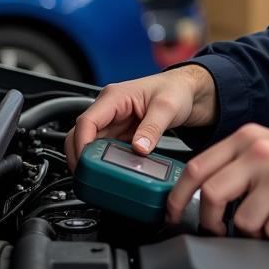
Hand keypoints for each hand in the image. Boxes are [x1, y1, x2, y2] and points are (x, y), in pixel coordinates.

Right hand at [64, 64, 216, 170]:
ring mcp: (113, 121)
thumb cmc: (177, 90)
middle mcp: (109, 108)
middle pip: (81, 134)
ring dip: (90, 160)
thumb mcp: (167, 108)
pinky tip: (108, 172)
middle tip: (86, 176)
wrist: (188, 92)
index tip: (85, 162)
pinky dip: (102, 160)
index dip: (81, 143)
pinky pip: (104, 148)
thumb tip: (139, 149)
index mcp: (114, 97)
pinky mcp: (120, 132)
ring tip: (95, 178)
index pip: (86, 121)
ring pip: (90, 143)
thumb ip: (152, 129)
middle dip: (80, 155)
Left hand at [165, 124, 268, 239]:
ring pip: (239, 221)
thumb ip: (240, 166)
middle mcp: (262, 151)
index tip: (172, 215)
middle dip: (210, 222)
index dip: (176, 198)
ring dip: (255, 230)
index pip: (196, 167)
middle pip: (209, 195)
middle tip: (221, 230)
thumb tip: (201, 194)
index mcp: (251, 137)